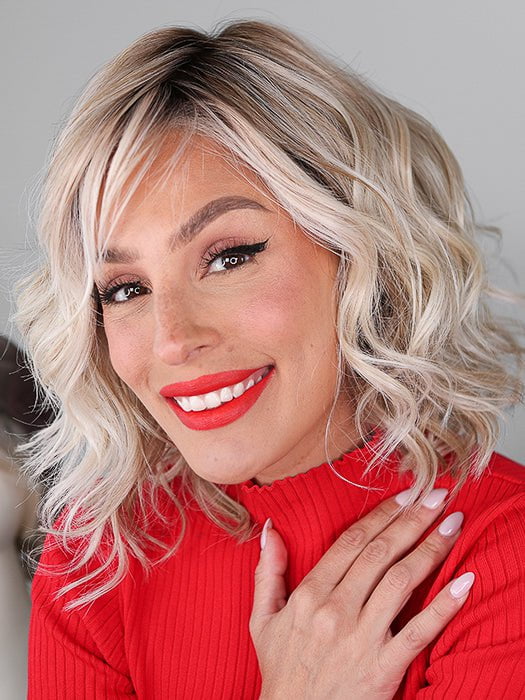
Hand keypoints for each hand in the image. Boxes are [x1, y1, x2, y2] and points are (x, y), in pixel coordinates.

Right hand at [249, 488, 473, 698]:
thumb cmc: (281, 670)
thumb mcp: (262, 619)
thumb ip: (267, 572)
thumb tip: (270, 530)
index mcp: (310, 595)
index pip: (351, 543)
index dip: (381, 515)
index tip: (404, 495)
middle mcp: (336, 611)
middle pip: (380, 554)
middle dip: (412, 520)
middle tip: (436, 495)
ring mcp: (360, 639)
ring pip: (400, 582)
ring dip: (430, 550)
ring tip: (452, 525)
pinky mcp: (382, 669)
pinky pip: (418, 632)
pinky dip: (443, 607)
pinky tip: (463, 584)